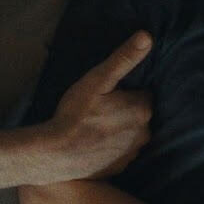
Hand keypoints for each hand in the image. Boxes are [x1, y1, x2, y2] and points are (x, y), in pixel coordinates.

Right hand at [49, 31, 153, 179]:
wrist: (56, 155)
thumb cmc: (75, 114)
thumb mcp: (97, 80)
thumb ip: (124, 58)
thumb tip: (148, 36)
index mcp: (143, 109)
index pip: (143, 94)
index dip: (125, 91)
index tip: (107, 93)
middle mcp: (145, 132)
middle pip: (138, 113)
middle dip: (124, 109)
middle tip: (98, 108)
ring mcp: (133, 152)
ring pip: (130, 132)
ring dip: (119, 128)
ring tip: (94, 125)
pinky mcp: (122, 167)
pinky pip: (121, 150)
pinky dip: (112, 146)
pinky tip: (94, 142)